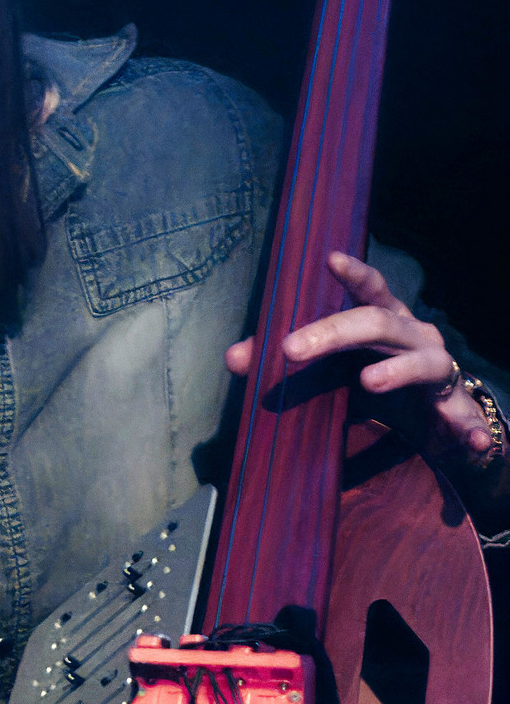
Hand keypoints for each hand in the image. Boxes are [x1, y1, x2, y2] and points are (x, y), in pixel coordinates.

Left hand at [225, 251, 499, 461]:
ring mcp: (438, 367)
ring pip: (422, 361)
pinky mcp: (455, 405)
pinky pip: (464, 416)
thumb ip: (285, 360)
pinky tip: (470, 443)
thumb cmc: (377, 378)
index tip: (329, 259)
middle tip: (290, 349)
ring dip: (397, 371)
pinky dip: (468, 427)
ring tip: (369, 383)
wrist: (434, 419)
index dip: (353, 274)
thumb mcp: (331, 369)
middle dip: (333, 333)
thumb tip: (232, 358)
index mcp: (383, 320)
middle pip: (376, 323)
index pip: (368, 290)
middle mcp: (412, 334)